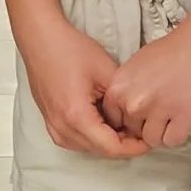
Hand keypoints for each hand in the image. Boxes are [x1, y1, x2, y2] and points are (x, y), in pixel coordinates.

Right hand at [22, 17, 148, 159]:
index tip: (149, 140)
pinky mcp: (51, 122)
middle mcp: (62, 127)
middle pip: (101, 151)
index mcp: (77, 116)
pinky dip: (93, 136)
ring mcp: (53, 127)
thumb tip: (136, 119)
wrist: (40, 39)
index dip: (134, 147)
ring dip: (108, 141)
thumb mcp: (107, 71)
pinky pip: (76, 140)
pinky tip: (104, 121)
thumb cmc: (69, 49)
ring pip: (89, 148)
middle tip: (142, 130)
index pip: (112, 148)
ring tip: (125, 124)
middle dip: (123, 145)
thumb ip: (123, 101)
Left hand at [102, 23, 190, 149]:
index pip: (113, 118)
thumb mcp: (136, 65)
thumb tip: (125, 108)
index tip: (140, 115)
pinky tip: (183, 120)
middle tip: (162, 111)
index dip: (128, 119)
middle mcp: (134, 102)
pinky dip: (178, 134)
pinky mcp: (182, 119)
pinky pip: (172, 141)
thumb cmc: (173, 51)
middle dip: (146, 125)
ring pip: (152, 139)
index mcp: (119, 86)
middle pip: (133, 130)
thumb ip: (127, 88)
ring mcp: (158, 111)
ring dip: (162, 132)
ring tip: (173, 115)